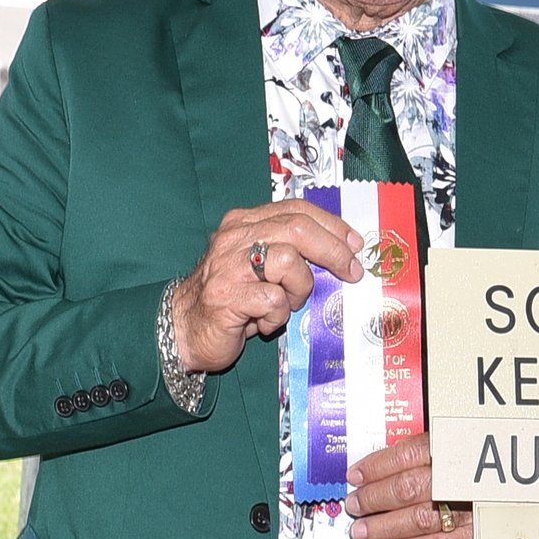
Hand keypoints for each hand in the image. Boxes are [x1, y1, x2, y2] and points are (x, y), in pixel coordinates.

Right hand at [169, 201, 364, 376]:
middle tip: (351, 272)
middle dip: (334, 251)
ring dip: (300, 289)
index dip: (333, 225)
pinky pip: (274, 300)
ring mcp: (229, 266)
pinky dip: (278, 315)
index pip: (297, 210)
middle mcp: (235, 238)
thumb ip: (291, 251)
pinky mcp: (226, 297)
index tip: (355, 244)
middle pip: (298, 229)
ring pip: (289, 262)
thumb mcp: (261, 267)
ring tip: (286, 305)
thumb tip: (342, 253)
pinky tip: (263, 322)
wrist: (183, 329)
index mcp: (245, 223)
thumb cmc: (233, 299)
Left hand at [345, 434, 473, 538]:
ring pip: (416, 519)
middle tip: (354, 504)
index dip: (375, 467)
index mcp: (457, 447)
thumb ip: (435, 447)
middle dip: (372, 499)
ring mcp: (469, 508)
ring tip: (362, 530)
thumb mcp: (468, 438)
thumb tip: (393, 459)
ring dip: (383, 526)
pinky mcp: (478, 534)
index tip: (356, 475)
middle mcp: (461, 477)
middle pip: (405, 488)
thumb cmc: (501, 458)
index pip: (405, 455)